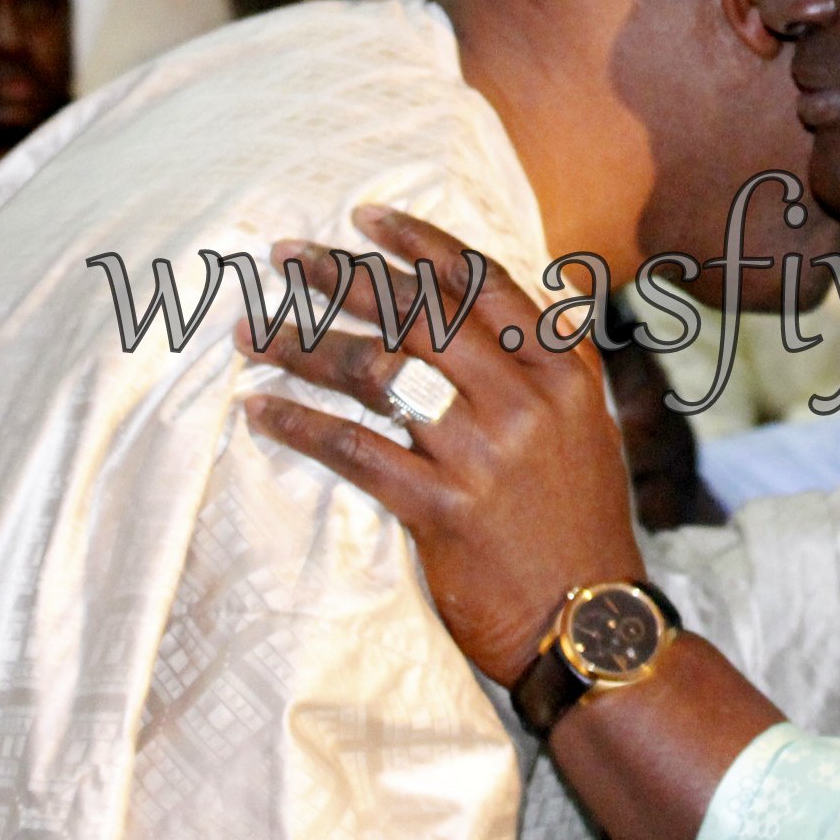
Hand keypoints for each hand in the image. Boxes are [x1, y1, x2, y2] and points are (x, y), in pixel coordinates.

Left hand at [241, 205, 646, 685]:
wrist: (590, 622)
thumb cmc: (579, 524)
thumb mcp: (584, 427)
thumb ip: (545, 365)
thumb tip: (508, 305)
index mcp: (561, 369)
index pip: (481, 282)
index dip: (419, 244)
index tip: (365, 218)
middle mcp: (524, 398)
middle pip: (417, 314)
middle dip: (341, 277)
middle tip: (284, 258)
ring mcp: (483, 452)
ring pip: (377, 372)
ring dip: (302, 344)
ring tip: (249, 331)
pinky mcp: (442, 508)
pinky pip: (354, 450)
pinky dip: (299, 425)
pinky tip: (258, 411)